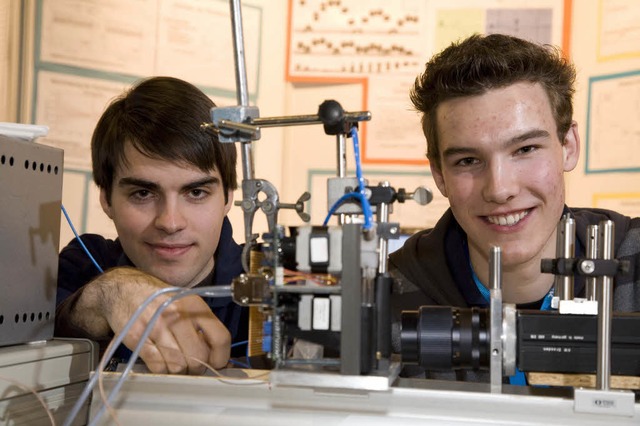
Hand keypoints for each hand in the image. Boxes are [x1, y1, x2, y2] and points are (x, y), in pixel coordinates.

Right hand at [90, 268, 230, 373]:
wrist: (123, 289)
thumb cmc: (158, 300)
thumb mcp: (185, 302)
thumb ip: (202, 325)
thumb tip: (219, 357)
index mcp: (195, 305)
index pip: (220, 337)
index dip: (221, 357)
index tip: (217, 365)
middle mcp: (177, 314)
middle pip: (198, 356)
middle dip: (196, 367)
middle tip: (190, 366)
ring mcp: (156, 326)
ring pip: (178, 365)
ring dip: (177, 370)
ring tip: (173, 360)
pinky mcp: (137, 338)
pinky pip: (158, 366)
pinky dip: (161, 369)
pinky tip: (159, 359)